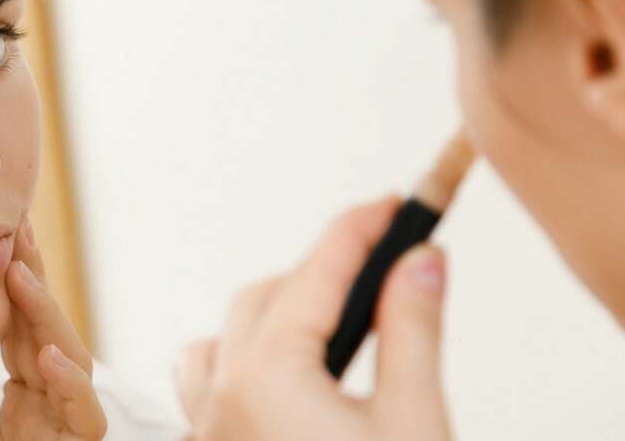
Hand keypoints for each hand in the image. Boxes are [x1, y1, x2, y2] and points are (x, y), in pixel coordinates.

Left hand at [0, 216, 106, 439]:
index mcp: (24, 402)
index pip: (25, 332)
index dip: (17, 287)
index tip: (6, 237)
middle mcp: (49, 409)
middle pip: (49, 335)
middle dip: (36, 282)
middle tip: (20, 228)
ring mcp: (64, 430)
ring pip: (73, 363)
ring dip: (48, 317)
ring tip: (21, 275)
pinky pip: (88, 418)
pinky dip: (72, 384)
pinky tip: (48, 354)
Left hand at [175, 196, 451, 440]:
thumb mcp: (412, 421)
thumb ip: (413, 331)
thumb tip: (420, 262)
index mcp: (266, 380)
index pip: (318, 272)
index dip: (361, 228)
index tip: (395, 206)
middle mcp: (222, 399)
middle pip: (268, 296)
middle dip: (325, 272)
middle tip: (384, 261)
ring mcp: (209, 429)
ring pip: (227, 335)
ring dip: (274, 311)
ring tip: (332, 315)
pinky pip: (204, 381)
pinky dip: (236, 355)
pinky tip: (272, 364)